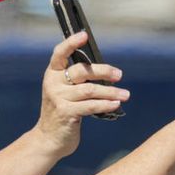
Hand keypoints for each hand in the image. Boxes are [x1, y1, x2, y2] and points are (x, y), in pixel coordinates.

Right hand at [33, 31, 128, 155]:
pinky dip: (106, 104)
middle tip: (119, 75)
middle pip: (82, 71)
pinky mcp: (66, 113)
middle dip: (103, 71)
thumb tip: (107, 71)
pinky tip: (116, 104)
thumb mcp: (65, 92)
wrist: (49, 139)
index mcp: (52, 74)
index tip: (84, 35)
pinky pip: (91, 106)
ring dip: (110, 91)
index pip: (59, 53)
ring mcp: (58, 99)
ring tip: (125, 94)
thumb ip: (78, 80)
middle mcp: (53, 84)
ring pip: (90, 90)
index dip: (71, 43)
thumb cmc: (63, 111)